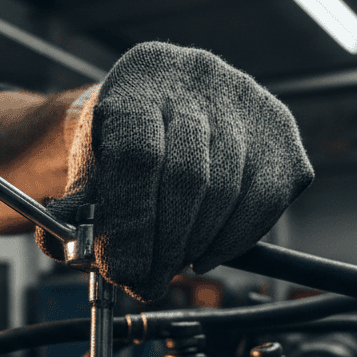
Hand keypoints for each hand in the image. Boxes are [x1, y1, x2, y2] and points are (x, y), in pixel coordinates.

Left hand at [38, 42, 314, 302]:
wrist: (155, 112)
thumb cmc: (118, 148)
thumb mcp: (87, 174)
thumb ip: (77, 218)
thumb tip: (91, 260)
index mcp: (138, 80)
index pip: (139, 156)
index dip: (131, 223)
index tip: (122, 269)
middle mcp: (196, 75)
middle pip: (188, 177)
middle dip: (165, 245)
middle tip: (148, 281)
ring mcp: (245, 97)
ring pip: (228, 191)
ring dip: (197, 245)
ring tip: (171, 262)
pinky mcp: (279, 127)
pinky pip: (266, 198)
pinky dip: (234, 239)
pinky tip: (206, 250)